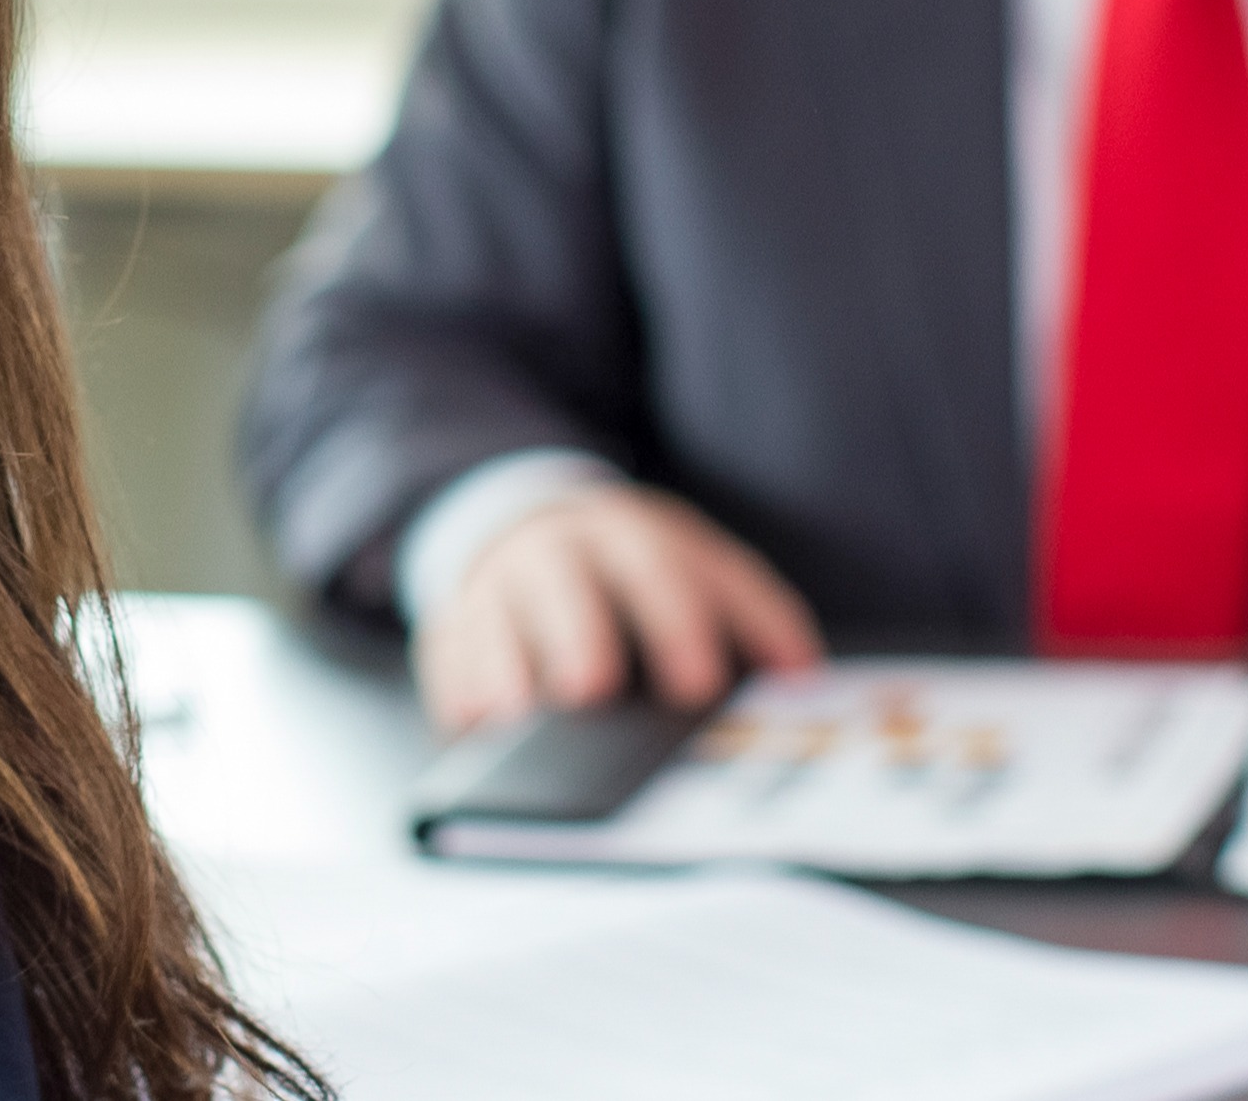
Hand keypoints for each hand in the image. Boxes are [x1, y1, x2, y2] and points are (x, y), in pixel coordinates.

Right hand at [414, 483, 822, 733]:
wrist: (527, 520)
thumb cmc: (629, 567)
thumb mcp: (698, 564)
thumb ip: (756, 615)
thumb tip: (805, 677)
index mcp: (626, 535)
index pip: (656, 570)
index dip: (677, 625)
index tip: (697, 684)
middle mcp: (553, 553)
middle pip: (563, 586)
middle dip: (578, 635)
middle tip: (592, 689)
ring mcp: (493, 586)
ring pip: (489, 618)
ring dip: (502, 666)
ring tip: (519, 715)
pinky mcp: (448, 624)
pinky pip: (442, 655)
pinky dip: (453, 691)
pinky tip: (471, 727)